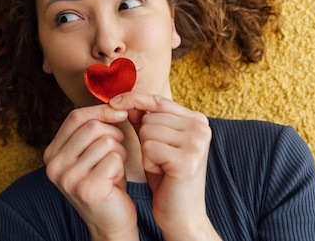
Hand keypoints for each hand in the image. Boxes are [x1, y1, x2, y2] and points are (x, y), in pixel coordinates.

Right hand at [43, 105, 138, 240]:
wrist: (111, 221)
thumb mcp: (93, 151)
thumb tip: (115, 102)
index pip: (75, 116)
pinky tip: (116, 179)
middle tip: (116, 152)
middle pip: (92, 126)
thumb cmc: (106, 181)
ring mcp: (68, 178)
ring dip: (119, 151)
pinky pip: (114, 158)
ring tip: (115, 168)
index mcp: (52, 152)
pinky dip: (122, 165)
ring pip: (106, 141)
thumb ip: (94, 128)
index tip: (120, 114)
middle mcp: (54, 164)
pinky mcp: (86, 188)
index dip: (100, 110)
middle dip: (113, 134)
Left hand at [110, 93, 219, 240]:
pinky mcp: (187, 158)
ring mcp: (196, 142)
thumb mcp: (155, 144)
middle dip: (145, 138)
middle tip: (160, 160)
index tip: (114, 102)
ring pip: (148, 131)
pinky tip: (162, 173)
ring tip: (162, 166)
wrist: (181, 215)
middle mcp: (201, 127)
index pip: (158, 100)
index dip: (134, 99)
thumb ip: (144, 120)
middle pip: (150, 116)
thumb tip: (123, 100)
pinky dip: (149, 162)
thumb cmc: (167, 178)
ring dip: (147, 152)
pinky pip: (149, 147)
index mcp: (197, 120)